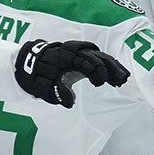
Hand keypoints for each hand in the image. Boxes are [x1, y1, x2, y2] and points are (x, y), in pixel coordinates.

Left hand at [14, 39, 128, 107]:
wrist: (29, 63)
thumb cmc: (38, 76)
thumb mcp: (45, 87)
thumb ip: (59, 93)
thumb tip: (70, 102)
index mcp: (66, 58)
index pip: (86, 62)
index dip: (95, 72)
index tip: (99, 84)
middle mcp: (75, 52)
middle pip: (97, 56)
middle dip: (110, 69)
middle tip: (121, 81)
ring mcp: (79, 53)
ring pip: (101, 56)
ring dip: (113, 67)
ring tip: (124, 78)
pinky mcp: (83, 56)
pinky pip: (99, 58)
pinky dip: (109, 65)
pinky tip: (117, 75)